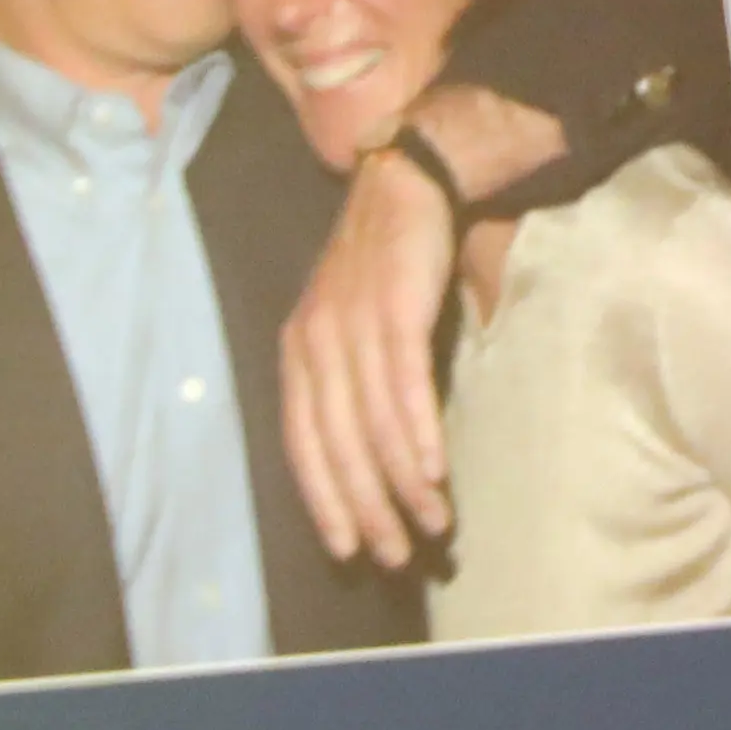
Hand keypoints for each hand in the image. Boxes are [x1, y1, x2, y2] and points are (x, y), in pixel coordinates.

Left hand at [275, 83, 567, 564]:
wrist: (408, 176)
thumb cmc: (388, 254)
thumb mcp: (356, 319)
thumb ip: (359, 375)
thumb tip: (384, 441)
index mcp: (297, 352)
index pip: (303, 444)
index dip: (324, 499)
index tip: (349, 547)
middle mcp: (312, 344)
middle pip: (335, 445)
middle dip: (364, 506)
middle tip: (394, 553)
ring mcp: (348, 327)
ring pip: (369, 424)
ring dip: (401, 481)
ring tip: (432, 522)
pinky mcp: (391, 308)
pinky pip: (401, 384)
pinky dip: (415, 431)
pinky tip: (433, 468)